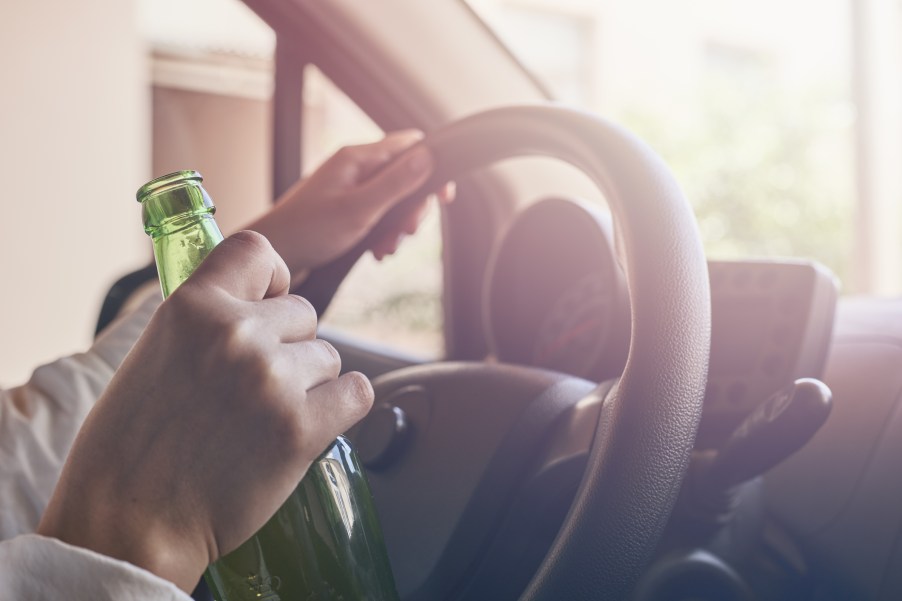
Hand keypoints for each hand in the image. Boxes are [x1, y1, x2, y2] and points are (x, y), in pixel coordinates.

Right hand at [37, 231, 373, 591]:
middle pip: (304, 313)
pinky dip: (342, 408)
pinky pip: (357, 394)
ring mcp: (272, 381)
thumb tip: (255, 306)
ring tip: (265, 419)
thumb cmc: (130, 446)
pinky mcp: (301, 429)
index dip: (273, 276)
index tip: (270, 300)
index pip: (257, 251)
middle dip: (290, 345)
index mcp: (193, 308)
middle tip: (256, 387)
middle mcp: (237, 335)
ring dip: (309, 384)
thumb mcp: (154, 355)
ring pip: (327, 358)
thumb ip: (204, 324)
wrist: (128, 522)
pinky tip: (315, 423)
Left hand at [250, 130, 453, 279]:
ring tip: (387, 248)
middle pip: (405, 176)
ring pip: (392, 200)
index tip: (444, 198)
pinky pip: (377, 215)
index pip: (410, 145)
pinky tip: (376, 252)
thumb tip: (429, 156)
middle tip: (408, 232)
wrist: (273, 255)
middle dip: (413, 207)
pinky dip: (382, 233)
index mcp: (358, 158)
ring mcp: (349, 188)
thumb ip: (396, 183)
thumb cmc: (309, 231)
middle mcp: (355, 168)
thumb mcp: (360, 209)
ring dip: (397, 226)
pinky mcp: (345, 209)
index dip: (433, 168)